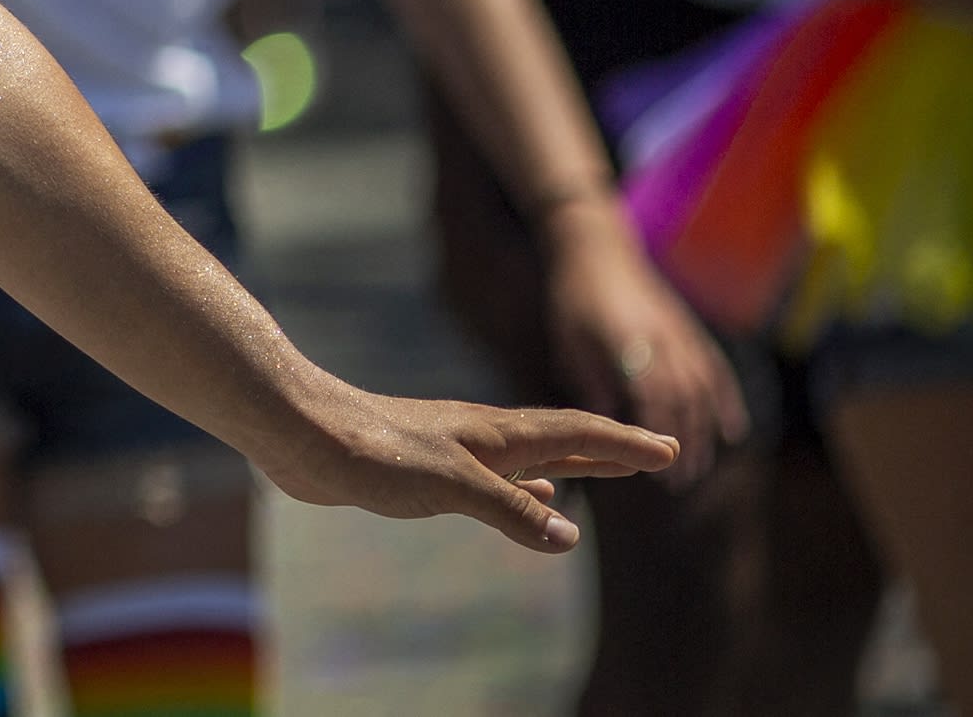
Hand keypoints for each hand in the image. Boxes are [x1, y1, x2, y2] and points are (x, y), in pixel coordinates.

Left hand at [253, 371, 677, 552]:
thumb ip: (509, 512)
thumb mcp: (451, 485)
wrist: (303, 435)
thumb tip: (570, 538)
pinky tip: (536, 500)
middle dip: (610, 449)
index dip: (623, 445)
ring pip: (531, 459)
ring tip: (605, 474)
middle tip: (659, 453)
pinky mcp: (428, 469)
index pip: (576, 434)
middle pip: (562, 440)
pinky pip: (498, 479)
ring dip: (573, 466)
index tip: (668, 449)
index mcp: (497, 434)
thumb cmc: (374, 452)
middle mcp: (483, 438)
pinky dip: (527, 490)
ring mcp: (456, 451)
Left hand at [540, 205, 747, 476]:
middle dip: (684, 442)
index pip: (652, 393)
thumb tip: (604, 421)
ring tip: (700, 466)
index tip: (658, 466)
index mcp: (629, 340)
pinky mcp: (690, 330)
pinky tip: (733, 430)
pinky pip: (716, 370)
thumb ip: (592, 377)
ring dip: (705, 430)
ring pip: (703, 389)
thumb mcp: (570, 337)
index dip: (659, 431)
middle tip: (681, 481)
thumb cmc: (575, 296)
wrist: (601, 248)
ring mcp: (681, 334)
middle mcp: (662, 339)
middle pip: (683, 398)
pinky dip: (727, 400)